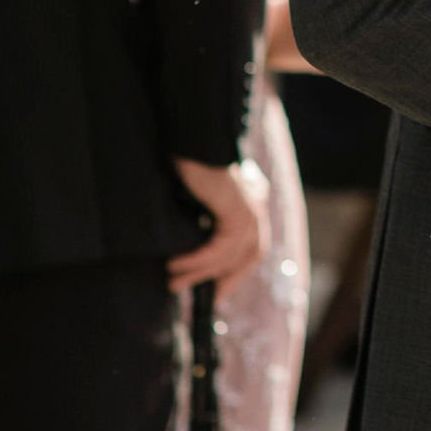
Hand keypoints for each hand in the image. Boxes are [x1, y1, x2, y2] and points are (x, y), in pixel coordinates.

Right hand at [169, 157, 270, 290]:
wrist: (193, 134)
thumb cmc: (189, 159)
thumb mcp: (198, 195)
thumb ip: (203, 219)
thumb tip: (187, 248)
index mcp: (252, 198)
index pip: (251, 243)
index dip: (235, 268)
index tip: (215, 288)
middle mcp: (257, 202)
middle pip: (251, 253)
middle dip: (228, 278)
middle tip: (202, 297)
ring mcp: (252, 205)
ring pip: (232, 254)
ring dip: (202, 273)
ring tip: (174, 283)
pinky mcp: (239, 207)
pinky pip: (221, 247)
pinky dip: (199, 260)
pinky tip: (176, 265)